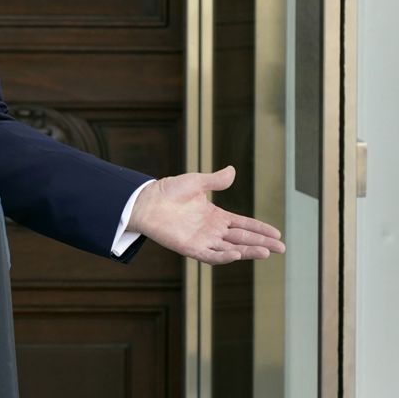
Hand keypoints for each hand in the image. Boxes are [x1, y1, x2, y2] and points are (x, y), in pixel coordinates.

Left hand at [127, 165, 285, 264]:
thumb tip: (232, 171)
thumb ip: (215, 180)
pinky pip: (210, 255)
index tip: (278, 234)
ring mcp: (202, 240)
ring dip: (248, 251)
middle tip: (281, 248)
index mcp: (216, 216)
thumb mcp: (196, 182)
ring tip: (267, 253)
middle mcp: (212, 230)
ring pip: (231, 249)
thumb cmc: (168, 191)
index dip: (260, 229)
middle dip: (262, 243)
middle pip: (242, 238)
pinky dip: (223, 256)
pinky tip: (236, 254)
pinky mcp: (190, 247)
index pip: (244, 224)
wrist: (145, 201)